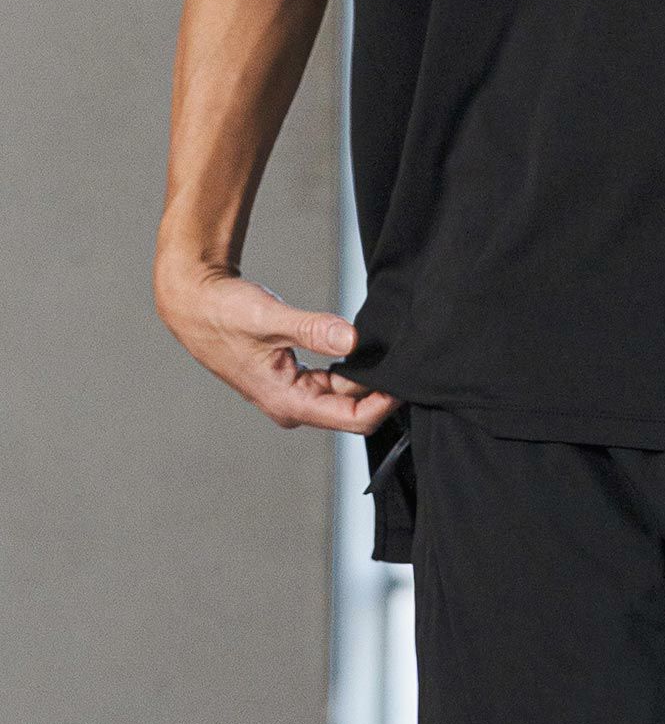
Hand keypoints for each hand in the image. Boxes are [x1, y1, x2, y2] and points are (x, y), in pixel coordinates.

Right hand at [155, 260, 403, 433]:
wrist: (198, 305)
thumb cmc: (225, 313)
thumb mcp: (270, 319)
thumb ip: (312, 329)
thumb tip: (352, 339)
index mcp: (289, 402)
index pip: (353, 419)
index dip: (385, 402)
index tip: (408, 377)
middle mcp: (293, 405)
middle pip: (353, 409)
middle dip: (380, 386)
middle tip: (404, 353)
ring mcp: (294, 393)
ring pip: (345, 394)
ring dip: (366, 376)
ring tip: (387, 347)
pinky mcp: (295, 378)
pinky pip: (334, 380)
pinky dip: (350, 366)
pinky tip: (361, 345)